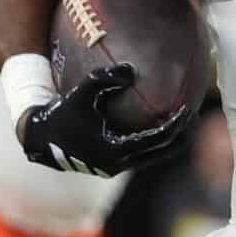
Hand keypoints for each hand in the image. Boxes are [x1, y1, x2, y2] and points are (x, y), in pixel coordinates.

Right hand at [17, 62, 182, 175]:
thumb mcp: (81, 93)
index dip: (174, 125)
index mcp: (115, 151)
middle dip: (181, 136)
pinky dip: (156, 142)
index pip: (156, 140)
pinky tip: (163, 124)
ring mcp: (116, 167)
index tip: (187, 109)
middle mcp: (118, 164)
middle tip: (195, 116)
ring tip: (186, 122)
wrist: (40, 139)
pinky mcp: (112, 165)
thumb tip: (132, 69)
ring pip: (153, 157)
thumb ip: (104, 79)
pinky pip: (142, 154)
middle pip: (161, 153)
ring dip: (171, 141)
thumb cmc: (61, 113)